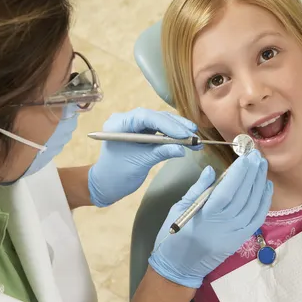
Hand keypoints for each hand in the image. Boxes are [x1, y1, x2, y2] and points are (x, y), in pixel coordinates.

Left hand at [88, 108, 202, 207]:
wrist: (106, 184)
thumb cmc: (117, 174)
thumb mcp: (140, 163)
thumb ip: (161, 152)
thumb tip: (183, 149)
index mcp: (119, 124)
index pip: (145, 117)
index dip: (167, 124)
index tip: (184, 134)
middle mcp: (126, 120)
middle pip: (155, 117)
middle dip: (176, 126)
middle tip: (193, 135)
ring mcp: (135, 125)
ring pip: (160, 122)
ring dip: (178, 130)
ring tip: (194, 139)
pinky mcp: (143, 132)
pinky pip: (160, 129)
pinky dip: (173, 135)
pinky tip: (187, 140)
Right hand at [148, 149, 272, 287]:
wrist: (179, 269)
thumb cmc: (173, 237)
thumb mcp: (179, 209)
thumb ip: (198, 189)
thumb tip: (211, 170)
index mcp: (206, 216)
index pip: (227, 191)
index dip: (239, 173)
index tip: (246, 156)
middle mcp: (224, 226)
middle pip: (243, 196)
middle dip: (252, 173)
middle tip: (257, 155)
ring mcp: (234, 234)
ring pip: (253, 205)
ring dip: (259, 184)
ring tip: (262, 166)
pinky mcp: (240, 240)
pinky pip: (256, 218)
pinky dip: (263, 201)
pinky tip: (266, 186)